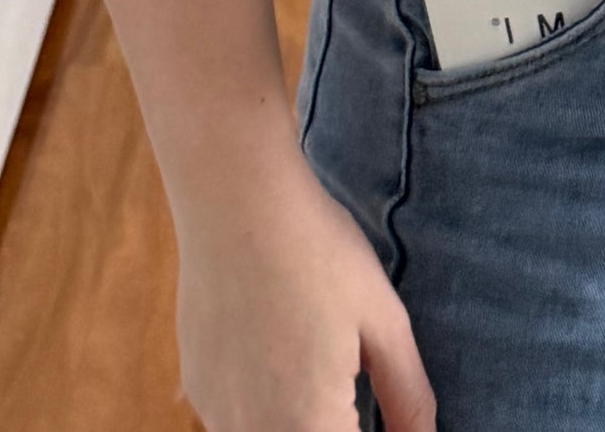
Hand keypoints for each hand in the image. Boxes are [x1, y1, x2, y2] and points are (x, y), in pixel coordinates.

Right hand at [173, 140, 436, 431]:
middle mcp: (251, 431)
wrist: (235, 195)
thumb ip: (408, 398)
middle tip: (358, 398)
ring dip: (298, 424)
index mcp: (307, 424)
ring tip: (324, 373)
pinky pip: (235, 422)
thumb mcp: (383, 321)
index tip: (379, 412)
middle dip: (336, 426)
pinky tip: (284, 361)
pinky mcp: (196, 385)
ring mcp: (215, 412)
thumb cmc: (317, 250)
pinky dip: (266, 412)